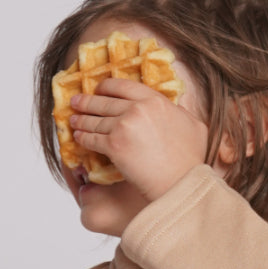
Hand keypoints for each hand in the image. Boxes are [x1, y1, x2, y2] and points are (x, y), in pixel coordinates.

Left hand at [69, 78, 208, 200]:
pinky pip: (92, 140)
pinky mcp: (114, 146)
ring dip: (81, 120)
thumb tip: (178, 109)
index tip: (100, 88)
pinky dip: (83, 138)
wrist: (180, 182)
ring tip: (73, 120)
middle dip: (87, 101)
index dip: (108, 86)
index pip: (124, 86)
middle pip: (105, 102)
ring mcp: (123, 126)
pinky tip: (78, 138)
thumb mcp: (194, 126)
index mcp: (155, 100)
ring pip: (95, 120)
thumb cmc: (190, 160)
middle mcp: (137, 109)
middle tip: (76, 101)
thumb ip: (181, 114)